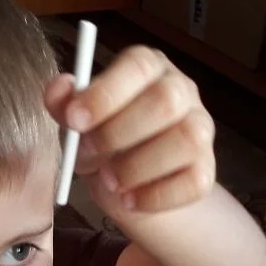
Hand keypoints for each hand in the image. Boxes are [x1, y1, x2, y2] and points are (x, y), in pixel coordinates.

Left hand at [46, 45, 215, 214]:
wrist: (126, 186)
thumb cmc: (102, 142)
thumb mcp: (77, 124)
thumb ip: (65, 106)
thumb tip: (59, 88)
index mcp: (147, 69)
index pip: (139, 65)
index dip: (106, 92)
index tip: (74, 120)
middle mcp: (181, 91)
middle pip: (166, 100)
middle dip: (119, 132)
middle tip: (87, 153)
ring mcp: (200, 130)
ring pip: (187, 139)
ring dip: (139, 166)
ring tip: (110, 180)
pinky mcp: (206, 170)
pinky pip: (194, 183)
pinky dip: (156, 197)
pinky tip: (129, 200)